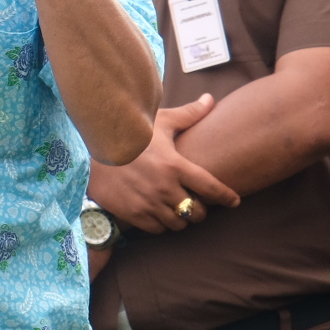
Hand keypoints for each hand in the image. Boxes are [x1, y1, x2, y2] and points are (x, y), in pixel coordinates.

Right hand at [87, 95, 240, 232]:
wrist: (94, 148)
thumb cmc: (132, 133)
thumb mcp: (161, 121)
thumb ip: (189, 115)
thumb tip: (211, 99)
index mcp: (175, 165)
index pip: (211, 188)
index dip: (226, 196)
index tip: (234, 200)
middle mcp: (164, 187)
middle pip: (197, 212)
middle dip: (200, 210)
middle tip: (196, 203)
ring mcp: (148, 203)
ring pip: (178, 224)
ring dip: (181, 219)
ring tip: (177, 209)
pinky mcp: (133, 214)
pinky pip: (157, 230)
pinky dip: (162, 224)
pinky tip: (159, 214)